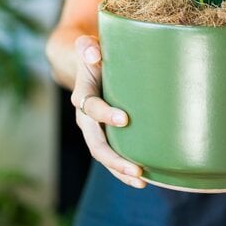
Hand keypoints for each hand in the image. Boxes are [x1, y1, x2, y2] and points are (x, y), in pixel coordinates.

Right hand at [70, 35, 145, 188]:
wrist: (88, 63)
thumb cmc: (94, 53)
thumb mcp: (88, 45)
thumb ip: (87, 47)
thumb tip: (94, 53)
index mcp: (82, 94)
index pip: (91, 107)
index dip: (105, 114)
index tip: (125, 119)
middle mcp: (84, 117)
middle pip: (95, 143)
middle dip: (115, 158)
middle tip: (137, 168)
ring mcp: (93, 129)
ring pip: (103, 155)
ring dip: (120, 171)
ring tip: (142, 181)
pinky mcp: (104, 135)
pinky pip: (111, 157)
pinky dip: (123, 171)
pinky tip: (143, 180)